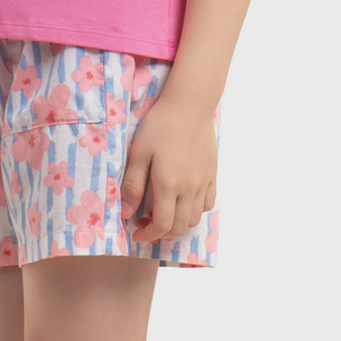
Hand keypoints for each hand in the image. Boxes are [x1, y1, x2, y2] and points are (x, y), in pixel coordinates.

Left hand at [119, 97, 217, 243]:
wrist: (189, 105)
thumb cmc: (159, 126)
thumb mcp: (138, 153)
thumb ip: (132, 185)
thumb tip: (127, 213)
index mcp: (168, 185)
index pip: (161, 224)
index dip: (148, 235)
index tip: (137, 233)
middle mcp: (189, 188)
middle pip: (179, 226)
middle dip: (161, 233)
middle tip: (146, 225)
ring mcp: (204, 182)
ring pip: (195, 218)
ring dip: (179, 224)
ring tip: (164, 214)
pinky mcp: (212, 174)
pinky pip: (208, 203)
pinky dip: (196, 210)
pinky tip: (183, 202)